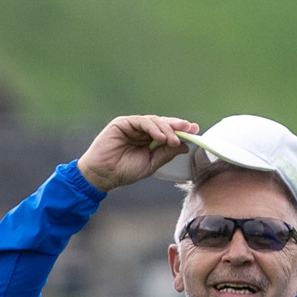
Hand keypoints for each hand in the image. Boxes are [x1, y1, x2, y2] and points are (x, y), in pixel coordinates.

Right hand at [76, 114, 199, 193]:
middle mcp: (141, 131)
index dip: (181, 131)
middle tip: (190, 129)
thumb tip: (184, 145)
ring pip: (154, 121)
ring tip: (173, 139)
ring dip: (166, 129)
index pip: (167, 132)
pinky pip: (142, 121)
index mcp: (147, 140)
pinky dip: (153, 128)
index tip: (195, 132)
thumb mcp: (151, 163)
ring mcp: (132, 125)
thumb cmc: (123, 171)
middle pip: (163, 123)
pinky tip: (160, 137)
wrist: (102, 175)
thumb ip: (166, 153)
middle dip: (177, 126)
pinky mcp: (123, 123)